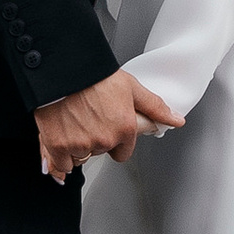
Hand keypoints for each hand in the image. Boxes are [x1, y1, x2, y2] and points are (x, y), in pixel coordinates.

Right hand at [35, 70, 184, 181]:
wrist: (62, 69)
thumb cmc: (94, 75)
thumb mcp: (131, 87)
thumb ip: (154, 108)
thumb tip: (176, 120)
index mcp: (124, 129)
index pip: (123, 152)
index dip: (114, 140)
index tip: (106, 127)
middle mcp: (104, 140)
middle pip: (100, 152)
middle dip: (95, 140)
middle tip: (87, 119)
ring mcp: (80, 145)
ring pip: (80, 158)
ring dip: (76, 147)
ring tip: (72, 123)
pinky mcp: (58, 147)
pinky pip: (61, 164)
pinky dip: (60, 155)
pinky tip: (60, 137)